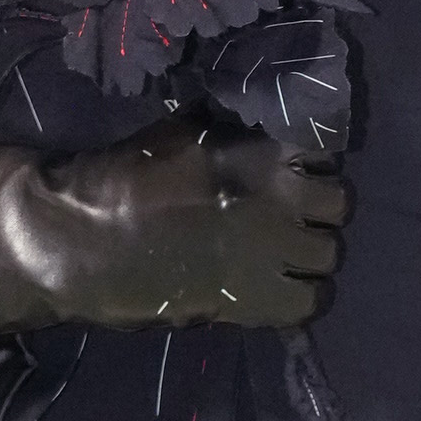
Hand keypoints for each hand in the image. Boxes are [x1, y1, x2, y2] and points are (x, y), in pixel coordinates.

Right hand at [0, 122, 346, 336]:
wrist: (81, 236)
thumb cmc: (123, 176)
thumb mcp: (184, 129)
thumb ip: (231, 126)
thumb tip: (258, 118)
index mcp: (263, 150)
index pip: (327, 146)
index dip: (312, 158)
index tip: (294, 167)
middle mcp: (281, 198)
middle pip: (339, 203)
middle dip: (318, 208)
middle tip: (289, 215)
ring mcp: (273, 252)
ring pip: (330, 254)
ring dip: (310, 253)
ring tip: (282, 254)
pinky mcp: (256, 301)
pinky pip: (311, 302)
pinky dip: (300, 296)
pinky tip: (275, 288)